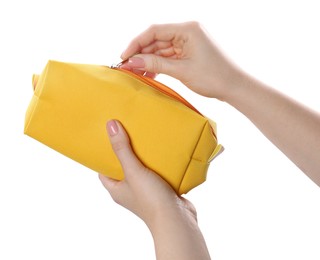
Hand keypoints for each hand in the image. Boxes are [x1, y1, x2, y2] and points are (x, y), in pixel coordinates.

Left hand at [99, 120, 196, 226]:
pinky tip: (162, 151)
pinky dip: (158, 163)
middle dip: (126, 152)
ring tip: (145, 138)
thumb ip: (122, 149)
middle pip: (124, 168)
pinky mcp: (161, 190)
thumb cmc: (150, 198)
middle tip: (128, 135)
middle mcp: (130, 191)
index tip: (108, 140)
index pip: (104, 172)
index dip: (104, 157)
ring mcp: (146, 191)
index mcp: (117, 190)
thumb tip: (110, 125)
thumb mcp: (133, 171)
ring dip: (144, 157)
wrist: (176, 219)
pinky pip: (157, 173)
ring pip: (141, 170)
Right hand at [121, 21, 242, 99]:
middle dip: (141, 54)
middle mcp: (187, 32)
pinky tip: (149, 75)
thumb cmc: (214, 76)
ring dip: (149, 61)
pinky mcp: (189, 52)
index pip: (154, 31)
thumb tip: (132, 62)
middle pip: (156, 40)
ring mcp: (188, 42)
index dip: (136, 43)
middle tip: (127, 68)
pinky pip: (169, 56)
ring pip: (161, 49)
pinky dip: (159, 65)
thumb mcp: (181, 70)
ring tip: (136, 74)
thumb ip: (155, 64)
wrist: (234, 87)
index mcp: (187, 29)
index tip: (124, 57)